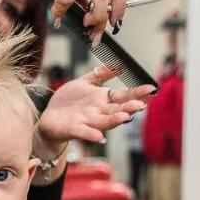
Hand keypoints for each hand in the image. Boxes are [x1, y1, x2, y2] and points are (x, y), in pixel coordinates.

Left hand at [38, 65, 155, 144]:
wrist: (49, 117)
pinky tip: (99, 136)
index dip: (136, 93)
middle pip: (117, 109)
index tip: (150, 88)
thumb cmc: (67, 102)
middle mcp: (98, 112)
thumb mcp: (84, 83)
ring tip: (124, 116)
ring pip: (104, 121)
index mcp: (102, 100)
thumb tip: (120, 63)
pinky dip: (91, 134)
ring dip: (114, 120)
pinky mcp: (74, 129)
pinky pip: (84, 132)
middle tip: (141, 104)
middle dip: (129, 107)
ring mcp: (87, 121)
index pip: (123, 96)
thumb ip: (101, 74)